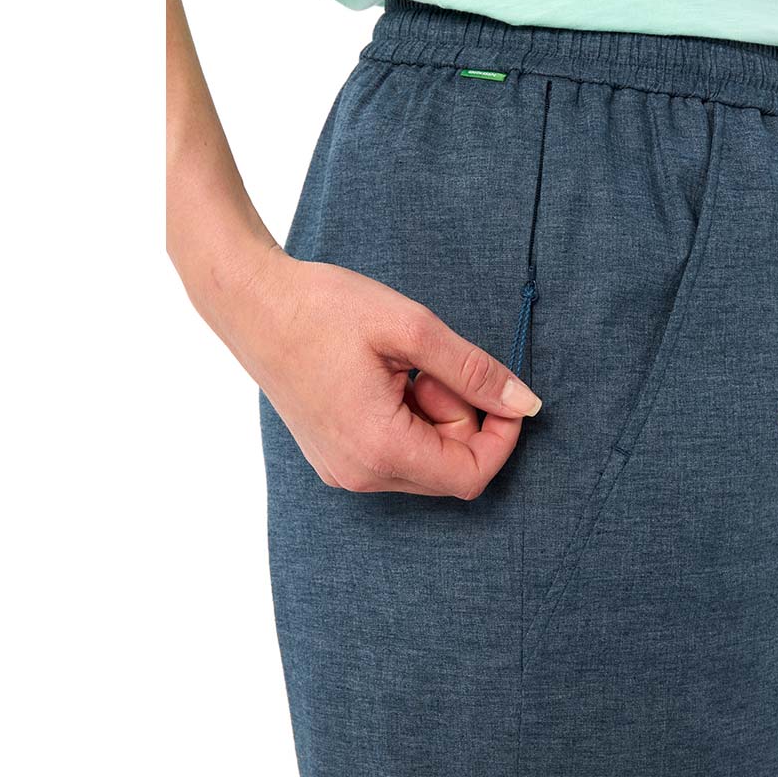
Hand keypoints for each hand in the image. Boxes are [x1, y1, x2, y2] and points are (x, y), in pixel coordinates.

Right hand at [209, 247, 541, 499]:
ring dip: (434, 418)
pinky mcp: (333, 456)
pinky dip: (408, 420)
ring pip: (423, 462)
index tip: (500, 391)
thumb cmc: (325, 308)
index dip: (502, 437)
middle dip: (462, 420)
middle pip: (449, 471)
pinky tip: (385, 380)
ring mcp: (342, 470)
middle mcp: (359, 474)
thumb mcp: (413, 329)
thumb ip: (475, 372)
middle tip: (433, 368)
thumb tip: (526, 404)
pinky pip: (394, 453)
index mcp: (380, 448)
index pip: (471, 475)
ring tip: (404, 369)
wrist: (251, 302)